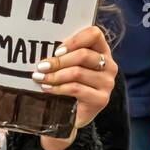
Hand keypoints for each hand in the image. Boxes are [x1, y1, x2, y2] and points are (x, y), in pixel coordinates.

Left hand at [33, 25, 115, 149]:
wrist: (72, 115)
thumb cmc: (69, 85)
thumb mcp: (68, 66)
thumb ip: (64, 55)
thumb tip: (43, 46)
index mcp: (102, 51)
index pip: (94, 34)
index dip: (75, 40)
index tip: (57, 51)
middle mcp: (109, 66)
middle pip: (84, 55)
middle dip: (59, 61)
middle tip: (42, 66)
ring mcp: (107, 83)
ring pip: (78, 72)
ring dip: (55, 75)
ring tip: (41, 78)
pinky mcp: (101, 99)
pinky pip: (76, 89)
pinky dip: (58, 88)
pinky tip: (47, 88)